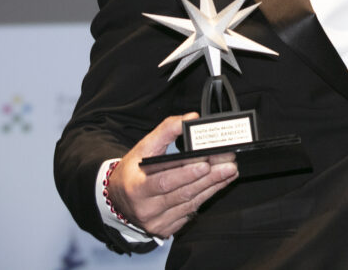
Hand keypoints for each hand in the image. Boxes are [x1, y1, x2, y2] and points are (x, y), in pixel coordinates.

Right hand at [106, 113, 237, 236]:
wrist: (117, 199)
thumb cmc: (132, 171)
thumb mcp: (142, 147)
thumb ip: (166, 131)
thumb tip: (190, 119)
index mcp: (136, 188)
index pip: (164, 182)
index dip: (186, 174)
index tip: (206, 163)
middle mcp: (145, 209)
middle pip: (183, 193)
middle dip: (209, 178)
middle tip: (229, 164)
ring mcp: (156, 222)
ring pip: (190, 203)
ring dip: (213, 186)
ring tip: (229, 171)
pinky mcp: (166, 229)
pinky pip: (191, 212)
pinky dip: (207, 196)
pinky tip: (219, 184)